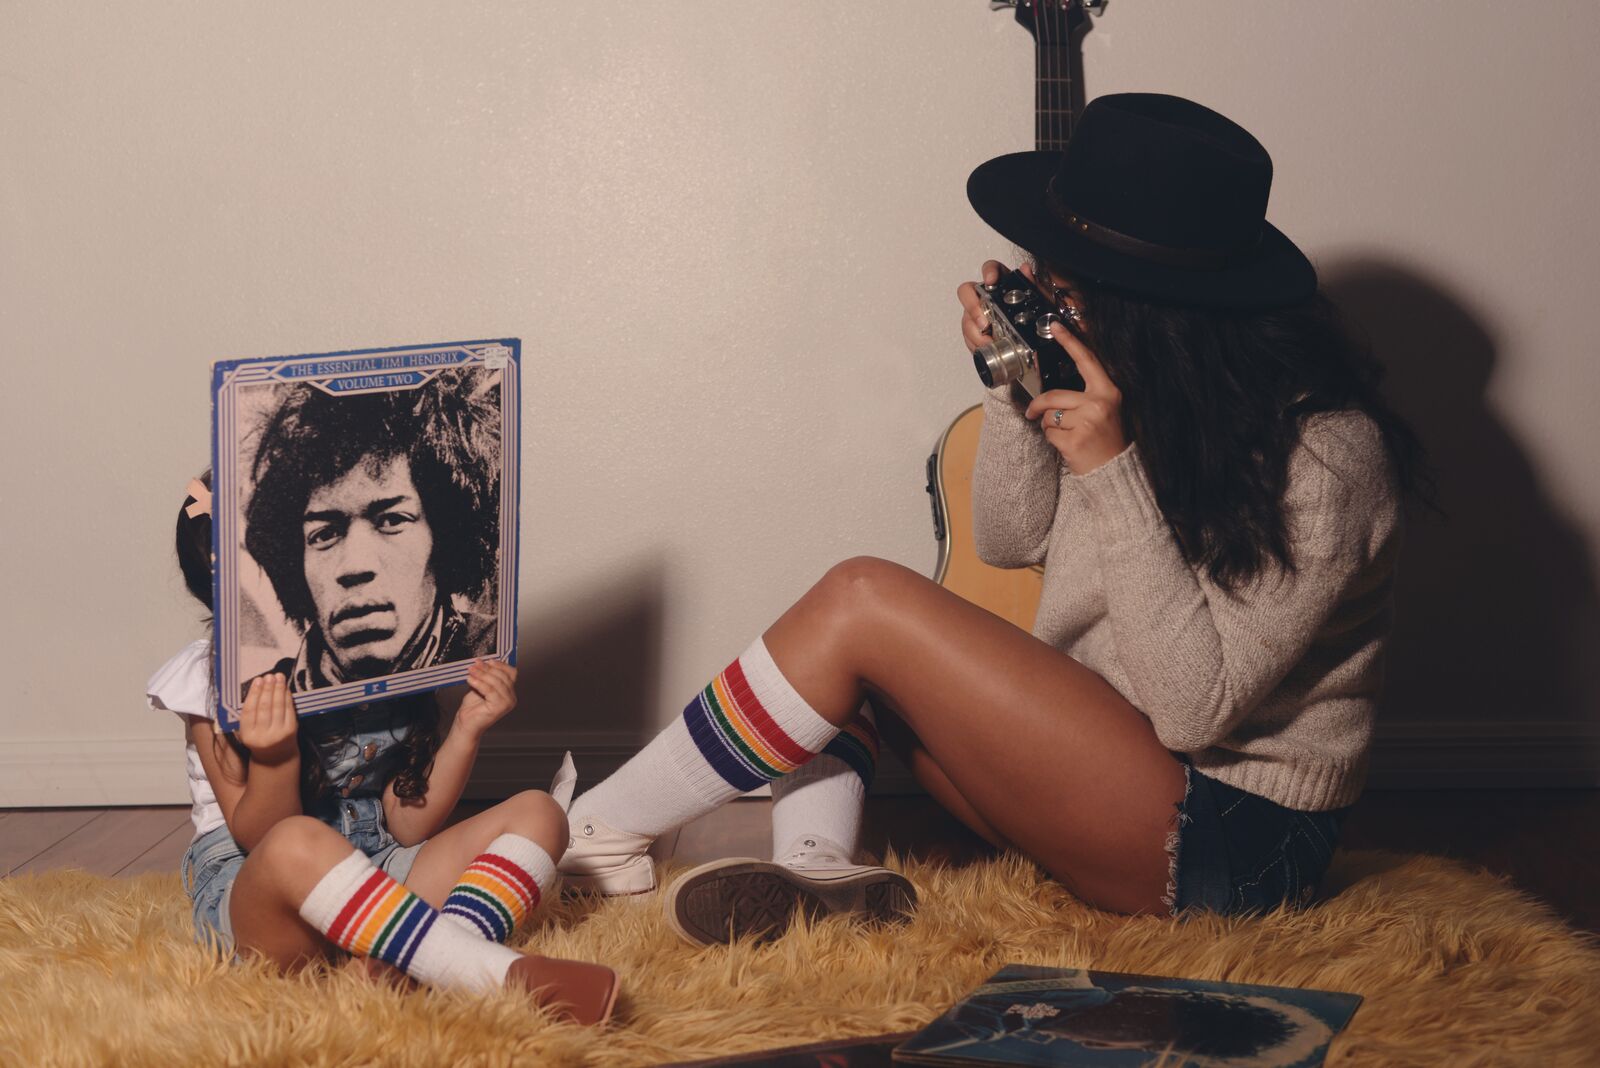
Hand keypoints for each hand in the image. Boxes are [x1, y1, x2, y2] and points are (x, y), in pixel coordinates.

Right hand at [237, 673, 298, 766]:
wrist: (276, 758)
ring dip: (278, 690)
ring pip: (277, 707)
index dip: (253, 694)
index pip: (249, 711)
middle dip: (267, 689)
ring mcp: (278, 733)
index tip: (257, 681)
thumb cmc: (260, 739)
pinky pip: (289, 710)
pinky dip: (287, 697)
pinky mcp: (291, 731)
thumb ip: (250, 714)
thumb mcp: (249, 731)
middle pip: (264, 707)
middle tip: (269, 676)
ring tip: (278, 677)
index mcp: (247, 735)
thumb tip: (257, 687)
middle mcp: (262, 735)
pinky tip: (285, 688)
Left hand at [452, 660, 517, 741]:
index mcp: (509, 692)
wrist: (466, 725)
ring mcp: (506, 703)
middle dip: (487, 668)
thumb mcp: (480, 687)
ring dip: (482, 674)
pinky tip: (471, 679)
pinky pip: (489, 690)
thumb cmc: (472, 709)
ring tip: (471, 671)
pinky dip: (479, 683)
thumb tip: (484, 662)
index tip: (487, 660)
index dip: (500, 665)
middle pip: (503, 676)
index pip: (511, 673)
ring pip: (496, 682)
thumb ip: (486, 677)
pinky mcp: (499, 707)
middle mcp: (511, 698)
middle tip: (476, 664)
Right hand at [957, 259, 1046, 358]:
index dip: (988, 272)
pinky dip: (976, 344)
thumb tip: (1025, 269)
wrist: (1030, 342)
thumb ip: (1033, 285)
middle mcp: (985, 296)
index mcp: (1001, 284)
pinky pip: (968, 336)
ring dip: (976, 332)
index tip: (991, 280)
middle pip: (967, 292)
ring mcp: (977, 313)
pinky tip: (987, 347)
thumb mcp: (1038, 302)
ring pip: (967, 318)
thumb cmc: (1031, 318)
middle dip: (972, 307)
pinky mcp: (974, 331)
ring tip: (989, 341)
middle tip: (984, 322)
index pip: (990, 268)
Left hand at [1024, 324, 1127, 474]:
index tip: (1056, 327)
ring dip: (1049, 426)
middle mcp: (1098, 404)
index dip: (1070, 342)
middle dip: (1038, 406)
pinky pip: (1048, 433)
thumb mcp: (1103, 409)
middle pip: (1053, 395)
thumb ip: (1084, 393)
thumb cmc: (1105, 438)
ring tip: (1067, 433)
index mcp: (1108, 392)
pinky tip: (1067, 444)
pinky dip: (1051, 439)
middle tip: (1032, 412)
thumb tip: (1052, 389)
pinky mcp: (1074, 441)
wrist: (1115, 470)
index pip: (1086, 361)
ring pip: (1048, 416)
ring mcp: (1087, 422)